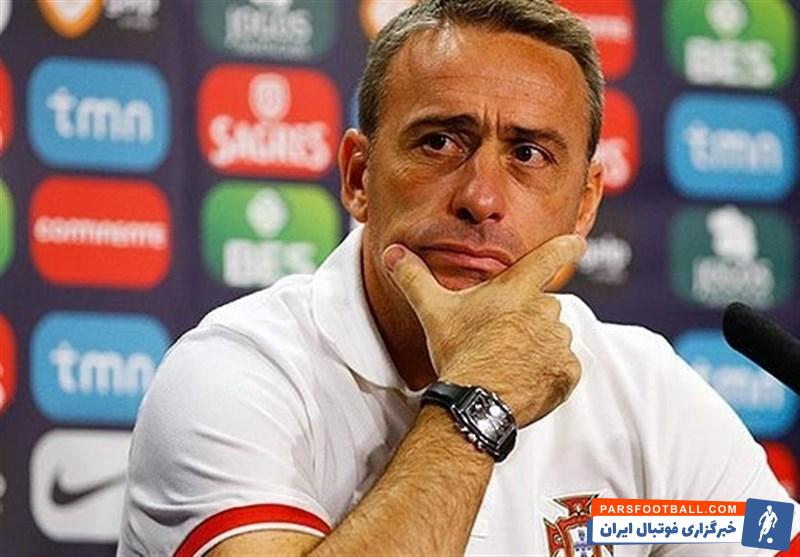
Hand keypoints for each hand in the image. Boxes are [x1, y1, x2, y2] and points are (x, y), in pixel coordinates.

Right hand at [383, 235, 586, 427]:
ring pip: (554, 337)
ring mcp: (558, 343)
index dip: (566, 247)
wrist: (476, 401)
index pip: (550, 256)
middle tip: (498, 339)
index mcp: (516, 289)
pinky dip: (549, 374)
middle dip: (527, 319)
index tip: (576, 241)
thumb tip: (392, 252)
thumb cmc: (457, 352)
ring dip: (538, 346)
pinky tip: (523, 381)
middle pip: (543, 306)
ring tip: (507, 362)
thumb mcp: (433, 310)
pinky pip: (564, 368)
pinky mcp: (566, 372)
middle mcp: (544, 311)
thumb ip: (414, 278)